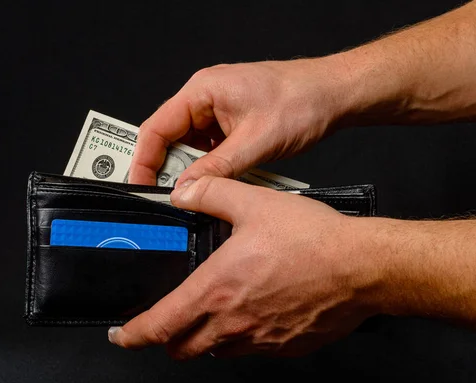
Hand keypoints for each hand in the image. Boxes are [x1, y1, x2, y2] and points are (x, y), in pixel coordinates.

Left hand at [108, 176, 382, 357]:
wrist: (361, 267)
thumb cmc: (312, 239)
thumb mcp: (253, 202)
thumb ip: (211, 193)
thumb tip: (186, 193)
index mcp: (217, 290)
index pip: (159, 326)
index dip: (133, 334)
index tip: (122, 335)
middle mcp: (234, 323)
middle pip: (183, 348)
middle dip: (167, 339)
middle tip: (166, 323)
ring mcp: (261, 339)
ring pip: (217, 352)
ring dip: (204, 339)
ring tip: (211, 315)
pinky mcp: (287, 346)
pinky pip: (253, 350)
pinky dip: (242, 338)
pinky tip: (254, 314)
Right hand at [128, 59, 344, 185]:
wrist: (333, 95)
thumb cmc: (301, 102)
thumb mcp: (255, 142)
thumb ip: (216, 169)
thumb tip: (184, 190)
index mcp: (202, 91)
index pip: (156, 128)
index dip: (144, 161)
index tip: (142, 188)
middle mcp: (205, 97)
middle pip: (170, 138)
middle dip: (169, 169)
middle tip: (170, 200)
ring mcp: (219, 109)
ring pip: (191, 146)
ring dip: (194, 170)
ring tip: (199, 195)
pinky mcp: (232, 122)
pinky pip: (211, 148)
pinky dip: (212, 168)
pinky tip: (221, 183)